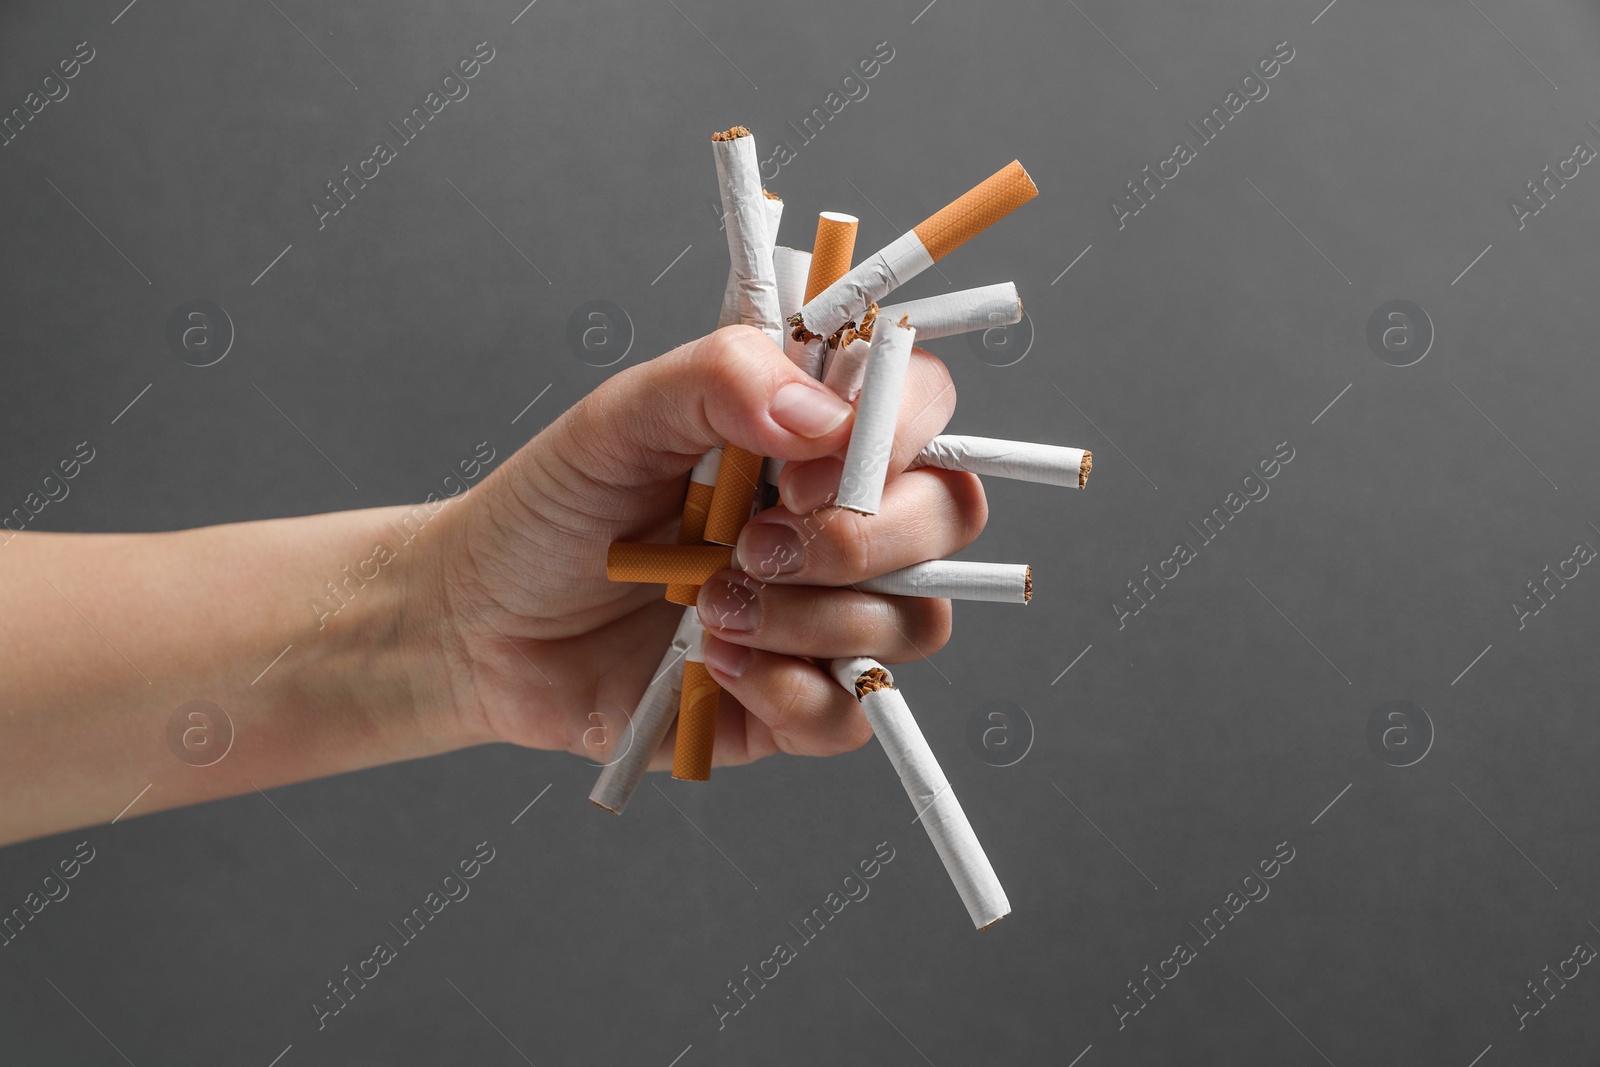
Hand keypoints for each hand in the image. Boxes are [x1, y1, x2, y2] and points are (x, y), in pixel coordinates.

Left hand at [430, 325, 984, 768]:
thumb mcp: (617, 418)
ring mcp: (826, 615)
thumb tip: (823, 417)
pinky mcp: (798, 701)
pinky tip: (714, 666)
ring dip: (811, 621)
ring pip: (915, 626)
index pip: (925, 409)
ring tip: (707, 609)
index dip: (900, 436)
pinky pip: (852, 715)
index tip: (809, 468)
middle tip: (755, 548)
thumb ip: (717, 380)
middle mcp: (838, 521)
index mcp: (811, 436)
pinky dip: (789, 695)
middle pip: (949, 522)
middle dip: (861, 542)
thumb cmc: (552, 509)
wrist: (482, 623)